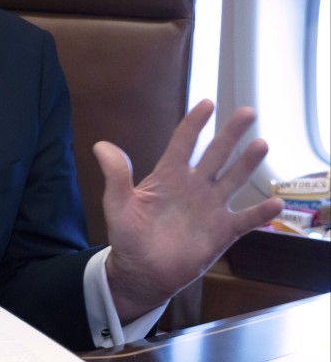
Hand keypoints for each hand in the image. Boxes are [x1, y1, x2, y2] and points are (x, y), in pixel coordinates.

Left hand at [93, 100, 282, 321]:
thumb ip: (115, 175)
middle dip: (231, 133)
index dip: (194, 123)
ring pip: (233, 179)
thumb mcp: (117, 203)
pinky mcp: (221, 232)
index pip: (183, 142)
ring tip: (261, 144)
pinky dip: (260, 212)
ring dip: (247, 164)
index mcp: (168, 176)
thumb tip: (100, 145)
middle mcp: (193, 187)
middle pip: (215, 154)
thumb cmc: (128, 235)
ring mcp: (210, 208)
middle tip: (247, 112)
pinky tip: (275, 203)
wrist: (142, 272)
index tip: (207, 103)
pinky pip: (245, 219)